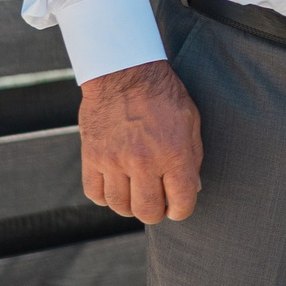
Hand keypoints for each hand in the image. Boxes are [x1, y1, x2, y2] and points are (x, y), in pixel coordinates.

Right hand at [79, 60, 203, 223]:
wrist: (124, 73)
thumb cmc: (163, 95)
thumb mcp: (191, 122)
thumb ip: (193, 158)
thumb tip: (192, 189)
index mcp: (173, 153)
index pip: (180, 202)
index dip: (181, 211)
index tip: (178, 207)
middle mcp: (143, 161)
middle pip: (147, 211)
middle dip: (156, 212)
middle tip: (157, 202)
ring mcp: (114, 161)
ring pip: (119, 206)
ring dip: (130, 205)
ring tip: (136, 193)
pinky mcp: (92, 157)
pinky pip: (95, 194)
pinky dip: (106, 196)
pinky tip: (116, 185)